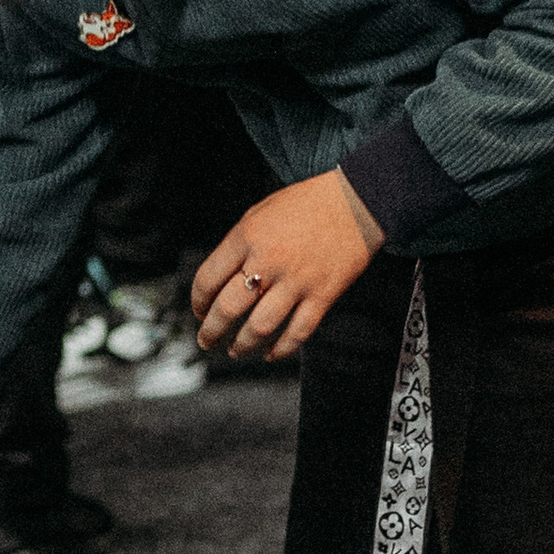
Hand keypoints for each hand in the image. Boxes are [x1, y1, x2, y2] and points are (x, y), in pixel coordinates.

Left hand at [192, 169, 382, 363]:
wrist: (355, 200)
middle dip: (210, 331)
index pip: (208, 279)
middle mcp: (268, 261)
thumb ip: (238, 245)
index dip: (198, 301)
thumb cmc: (306, 203)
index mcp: (247, 237)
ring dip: (242, 345)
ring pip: (259, 327)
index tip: (199, 311)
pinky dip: (281, 349)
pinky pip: (298, 332)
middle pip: (227, 308)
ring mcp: (297, 281)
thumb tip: (219, 279)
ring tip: (234, 350)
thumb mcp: (259, 213)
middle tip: (205, 340)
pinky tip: (270, 353)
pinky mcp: (323, 295)